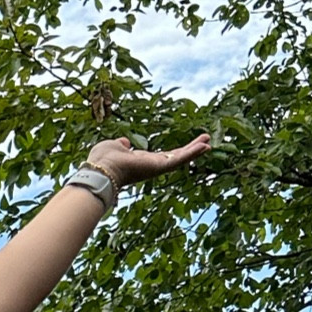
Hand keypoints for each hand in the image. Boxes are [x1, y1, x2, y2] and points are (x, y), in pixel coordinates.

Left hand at [87, 132, 211, 187]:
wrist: (101, 169)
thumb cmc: (103, 159)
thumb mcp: (114, 146)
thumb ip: (121, 145)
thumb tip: (125, 143)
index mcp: (142, 162)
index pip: (163, 156)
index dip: (175, 152)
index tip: (186, 147)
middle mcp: (151, 166)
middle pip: (176, 157)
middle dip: (190, 150)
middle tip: (205, 143)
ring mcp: (156, 168)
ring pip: (180, 159)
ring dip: (195, 150)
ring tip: (209, 143)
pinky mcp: (160, 167)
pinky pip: (179, 159)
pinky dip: (192, 153)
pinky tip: (205, 146)